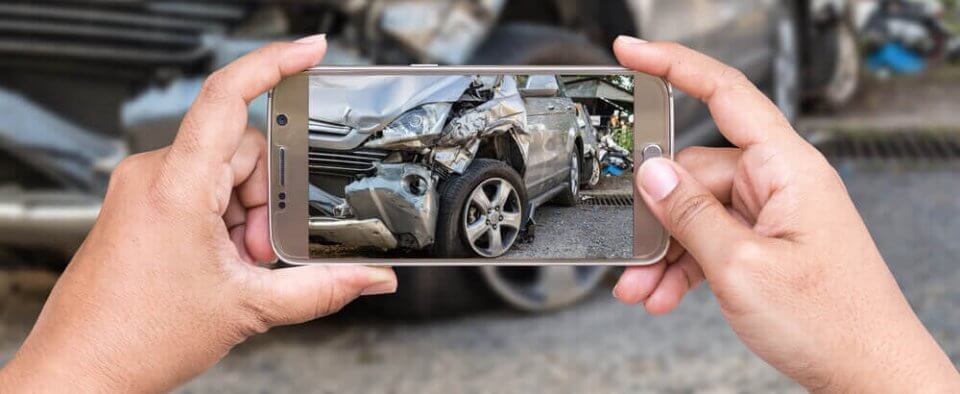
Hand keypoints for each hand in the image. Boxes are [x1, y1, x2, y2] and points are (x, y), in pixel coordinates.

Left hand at [0, 35, 396, 391]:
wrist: (83, 370)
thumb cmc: (137, 338)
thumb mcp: (248, 308)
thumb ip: (323, 288)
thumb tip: (370, 277)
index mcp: (176, 185)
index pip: (228, 96)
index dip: (274, 63)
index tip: (311, 50)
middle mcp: (153, 174)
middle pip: (243, 152)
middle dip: (268, 201)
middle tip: (261, 253)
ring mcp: (144, 188)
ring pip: (225, 173)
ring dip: (248, 216)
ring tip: (237, 266)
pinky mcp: (142, 203)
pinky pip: (201, 189)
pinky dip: (225, 220)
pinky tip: (222, 262)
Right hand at [611, 37, 958, 391]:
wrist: (869, 374)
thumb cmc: (831, 321)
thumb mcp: (740, 267)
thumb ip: (690, 215)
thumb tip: (652, 175)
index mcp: (787, 168)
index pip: (726, 93)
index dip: (674, 65)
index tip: (632, 53)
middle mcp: (781, 182)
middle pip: (697, 172)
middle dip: (658, 215)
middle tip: (632, 252)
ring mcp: (774, 213)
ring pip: (698, 212)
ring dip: (667, 251)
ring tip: (644, 287)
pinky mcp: (768, 242)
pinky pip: (713, 239)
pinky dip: (685, 265)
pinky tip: (665, 292)